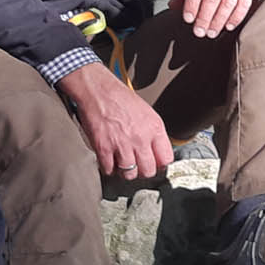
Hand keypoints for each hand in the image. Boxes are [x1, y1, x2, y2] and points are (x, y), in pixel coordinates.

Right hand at [58, 63, 172, 179]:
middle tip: (137, 164)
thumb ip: (153, 133)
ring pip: (130, 174)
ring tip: (122, 162)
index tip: (154, 163)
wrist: (98, 90)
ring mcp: (122, 144)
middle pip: (148, 171)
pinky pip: (110, 170)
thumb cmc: (120, 98)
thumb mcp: (147, 112)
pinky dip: (108, 167)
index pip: (166, 159)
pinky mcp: (104, 148)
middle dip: (142, 170)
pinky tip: (109, 159)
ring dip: (125, 171)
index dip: (159, 164)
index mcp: (154, 127)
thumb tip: (157, 152)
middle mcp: (140, 138)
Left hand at [172, 0, 254, 37]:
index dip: (192, 4)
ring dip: (219, 20)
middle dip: (205, 17)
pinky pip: (244, 2)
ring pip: (229, 1)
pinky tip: (228, 26)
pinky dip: (237, 17)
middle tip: (199, 31)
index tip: (188, 19)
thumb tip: (174, 6)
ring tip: (211, 32)